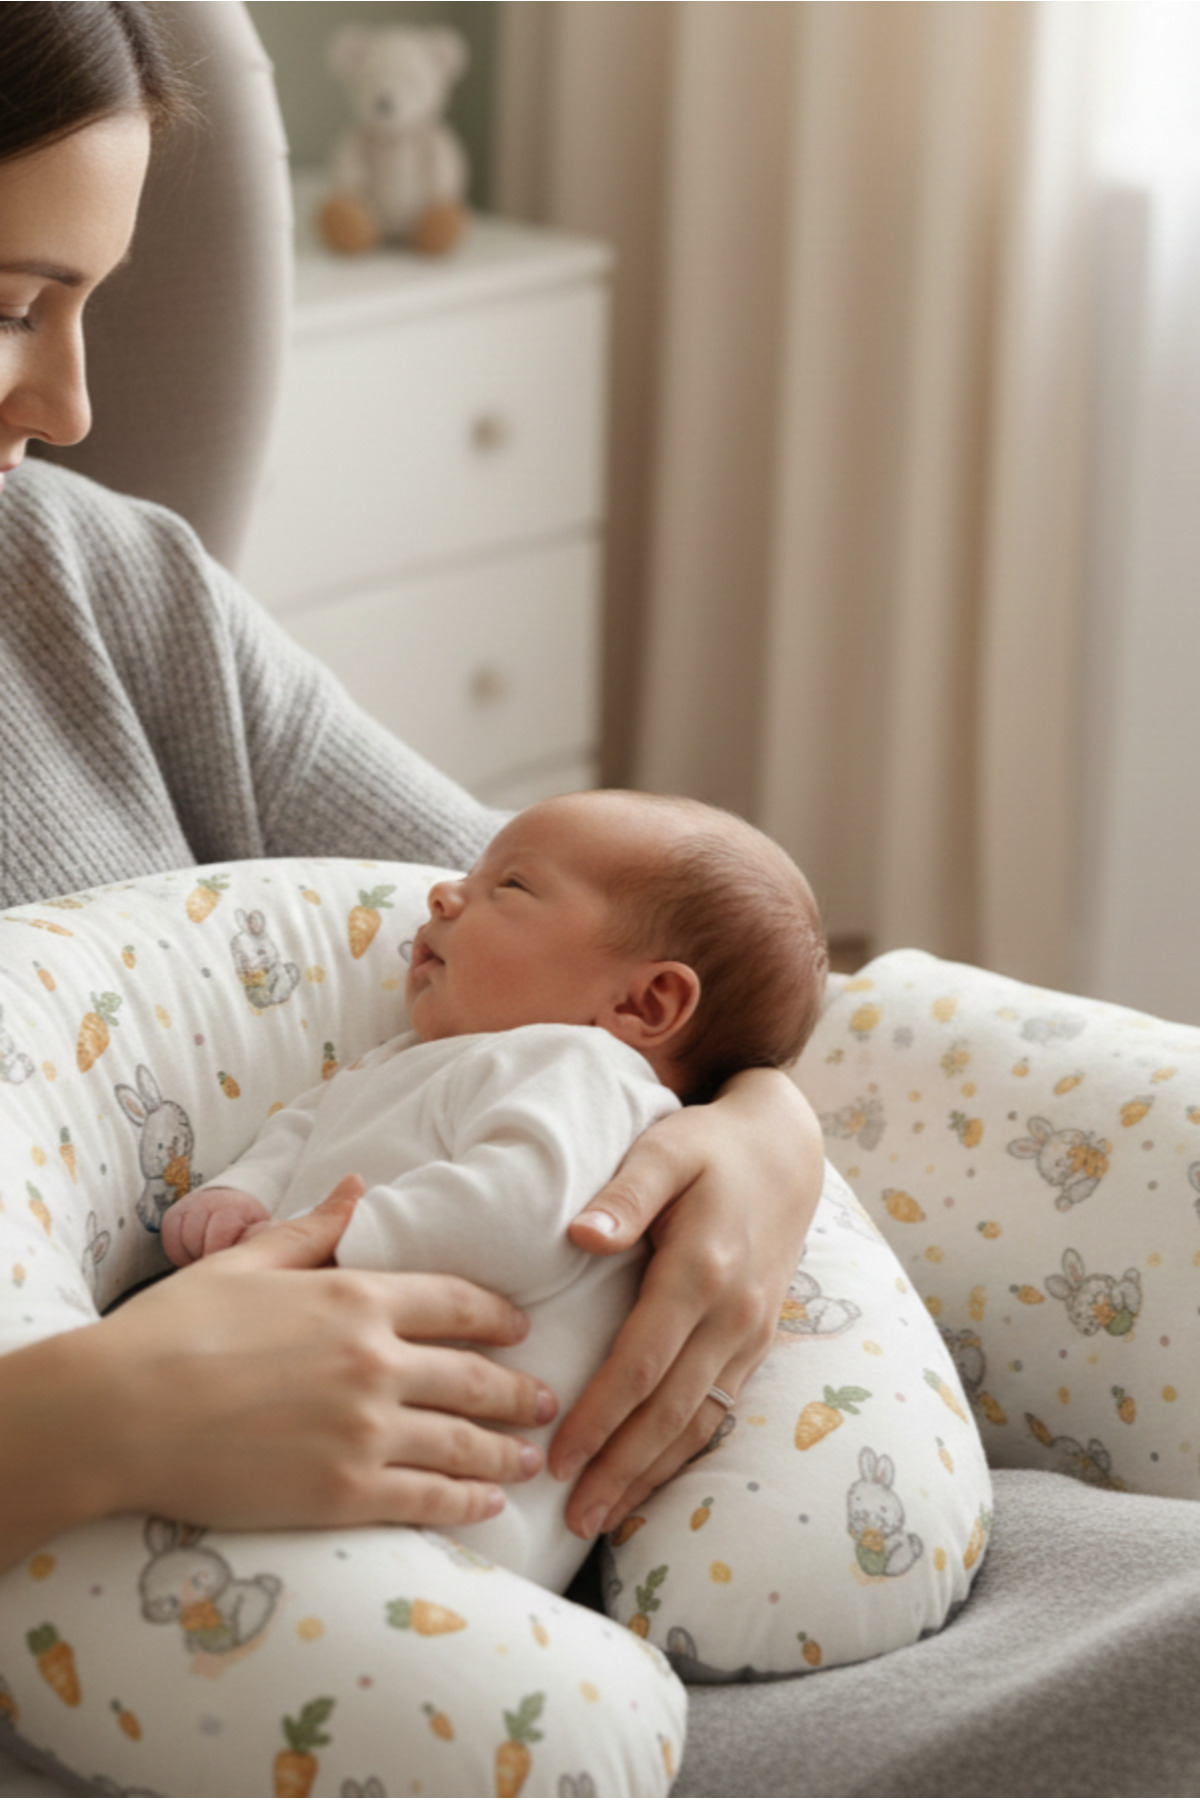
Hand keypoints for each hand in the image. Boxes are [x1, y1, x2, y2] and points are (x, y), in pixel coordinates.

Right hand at [53, 1179, 557, 1543]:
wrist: (120, 1411)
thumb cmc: (175, 1327)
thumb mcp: (248, 1261)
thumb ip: (315, 1229)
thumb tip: (359, 1184)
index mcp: (357, 1298)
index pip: (457, 1303)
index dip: (498, 1317)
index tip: (522, 1328)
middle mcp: (375, 1362)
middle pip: (475, 1376)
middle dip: (520, 1391)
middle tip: (549, 1401)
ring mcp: (364, 1430)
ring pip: (462, 1443)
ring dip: (505, 1453)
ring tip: (532, 1461)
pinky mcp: (343, 1493)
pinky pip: (426, 1499)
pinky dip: (466, 1505)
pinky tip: (487, 1508)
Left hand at [550, 1070, 823, 1536]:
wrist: (785, 1151)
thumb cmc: (709, 1147)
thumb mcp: (665, 1150)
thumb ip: (624, 1193)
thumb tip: (580, 1236)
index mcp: (702, 1270)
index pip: (644, 1362)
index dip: (600, 1416)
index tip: (558, 1457)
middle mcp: (734, 1314)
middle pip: (671, 1411)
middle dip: (621, 1469)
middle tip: (572, 1518)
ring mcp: (751, 1334)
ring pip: (699, 1423)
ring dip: (651, 1475)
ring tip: (602, 1518)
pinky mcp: (757, 1343)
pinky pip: (720, 1411)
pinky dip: (684, 1454)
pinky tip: (649, 1481)